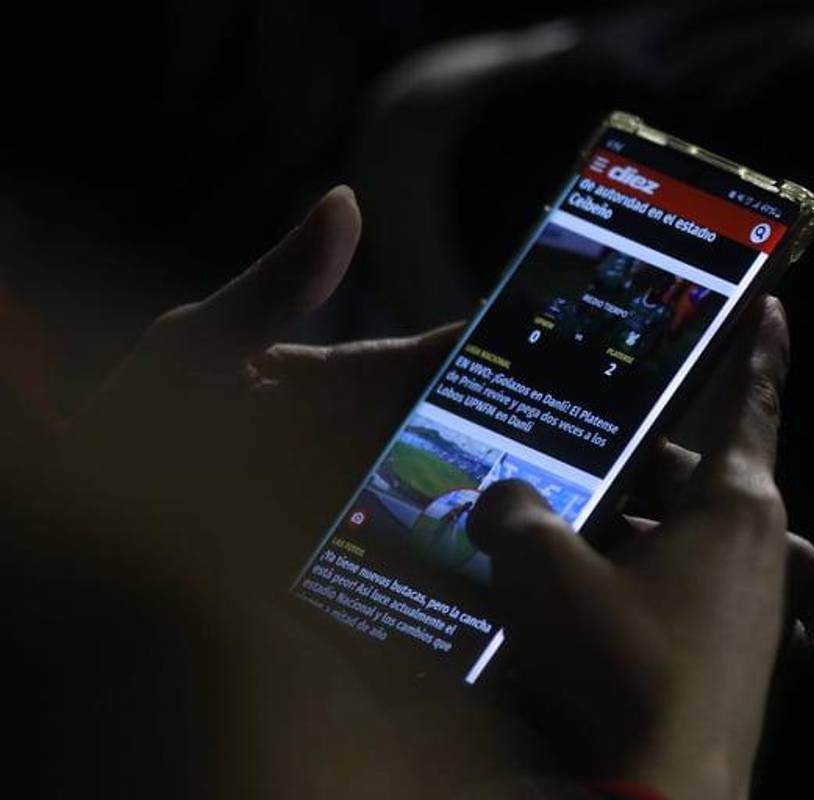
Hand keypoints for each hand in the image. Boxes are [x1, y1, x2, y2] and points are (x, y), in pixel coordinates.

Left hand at [50, 187, 557, 796]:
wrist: (75, 546)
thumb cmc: (124, 436)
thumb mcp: (194, 352)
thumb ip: (275, 290)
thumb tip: (344, 199)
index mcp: (341, 389)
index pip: (439, 367)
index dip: (503, 360)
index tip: (584, 356)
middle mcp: (360, 455)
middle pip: (466, 444)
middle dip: (536, 448)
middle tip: (622, 458)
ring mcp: (357, 521)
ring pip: (455, 516)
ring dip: (516, 522)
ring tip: (598, 531)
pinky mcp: (346, 580)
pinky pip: (418, 580)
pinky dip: (469, 587)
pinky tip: (524, 600)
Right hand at [468, 298, 813, 799]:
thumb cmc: (621, 672)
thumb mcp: (545, 576)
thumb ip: (514, 515)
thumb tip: (499, 499)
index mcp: (737, 506)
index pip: (753, 402)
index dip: (760, 349)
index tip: (774, 304)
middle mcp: (762, 551)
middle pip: (700, 478)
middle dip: (639, 464)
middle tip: (577, 460)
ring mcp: (757, 614)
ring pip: (691, 541)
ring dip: (633, 531)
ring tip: (557, 537)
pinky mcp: (737, 665)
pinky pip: (690, 597)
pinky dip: (645, 586)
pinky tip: (580, 609)